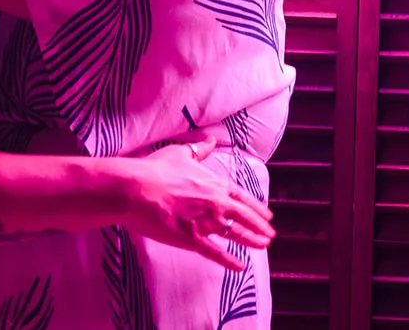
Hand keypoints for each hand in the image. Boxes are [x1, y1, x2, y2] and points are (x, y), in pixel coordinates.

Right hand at [120, 136, 275, 270]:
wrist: (138, 189)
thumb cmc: (157, 169)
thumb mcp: (181, 153)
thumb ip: (200, 150)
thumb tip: (210, 141)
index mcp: (215, 184)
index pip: (242, 197)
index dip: (256, 207)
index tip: (267, 215)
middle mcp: (216, 203)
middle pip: (244, 216)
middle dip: (260, 226)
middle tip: (271, 235)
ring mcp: (206, 222)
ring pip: (235, 234)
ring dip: (251, 241)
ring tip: (263, 246)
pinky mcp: (192, 239)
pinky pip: (216, 253)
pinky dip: (229, 261)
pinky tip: (240, 267)